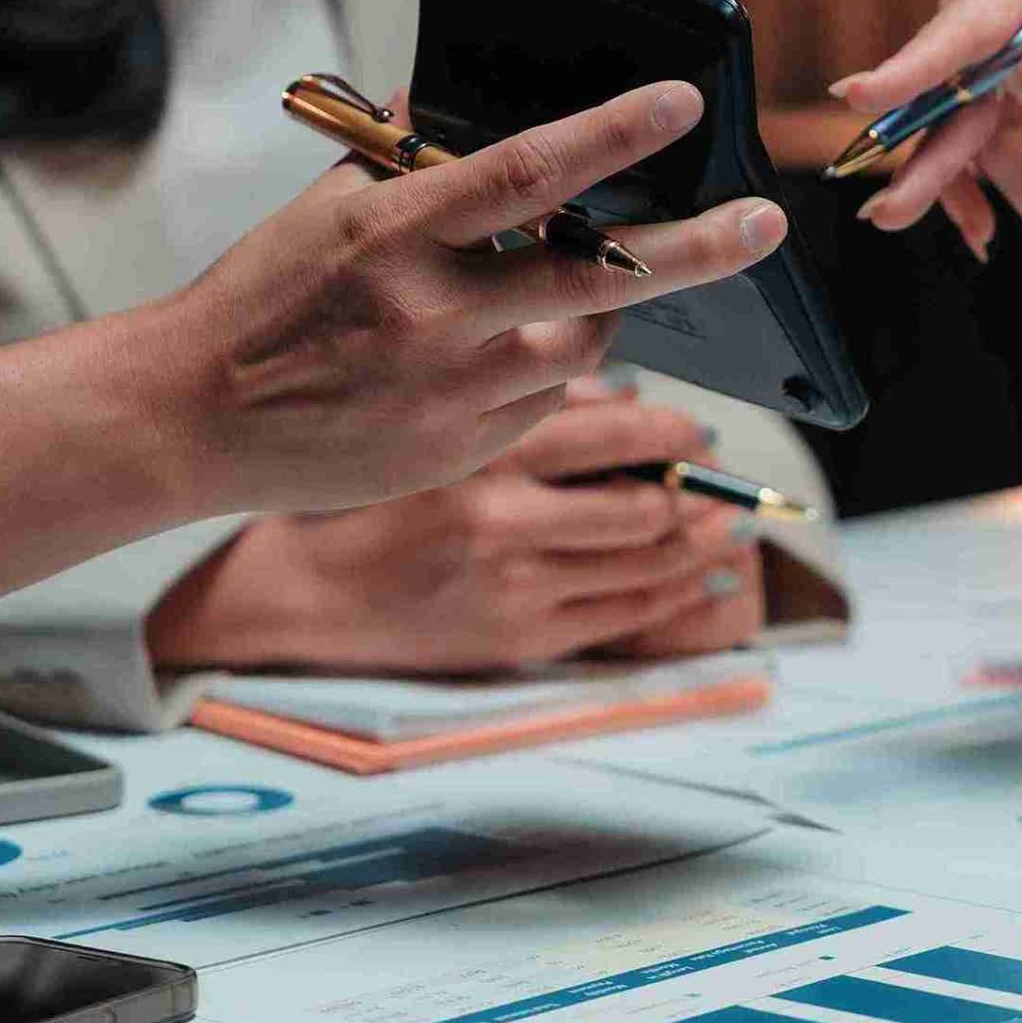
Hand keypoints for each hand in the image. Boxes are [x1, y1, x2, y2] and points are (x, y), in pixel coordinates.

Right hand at [0, 82, 786, 625]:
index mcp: (396, 235)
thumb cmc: (263, 298)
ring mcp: (453, 394)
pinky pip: (546, 403)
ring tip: (576, 285)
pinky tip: (505, 353)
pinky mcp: (463, 453)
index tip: (682, 104)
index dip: (615, 134)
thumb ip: (412, 160)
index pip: (529, 171)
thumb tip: (471, 103)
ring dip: (602, 310)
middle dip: (697, 249)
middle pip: (598, 276)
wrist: (189, 420)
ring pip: (584, 346)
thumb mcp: (328, 206)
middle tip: (765, 223)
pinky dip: (548, 370)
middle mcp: (434, 316)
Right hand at [147, 387, 765, 673]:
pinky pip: (627, 615)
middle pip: (648, 499)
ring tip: (726, 516)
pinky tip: (699, 571)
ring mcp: (515, 587)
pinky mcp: (518, 637)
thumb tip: (620, 385)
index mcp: (481, 451)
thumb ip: (519, 393)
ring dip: (702, 536)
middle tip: (713, 465)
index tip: (692, 423)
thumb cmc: (357, 489)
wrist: (295, 592)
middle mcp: (504, 520)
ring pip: (648, 560)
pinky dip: (676, 590)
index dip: (673, 428)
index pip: (620, 430)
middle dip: (696, 483)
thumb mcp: (431, 416)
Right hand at [828, 0, 1021, 293]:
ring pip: (972, 130)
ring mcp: (986, 37)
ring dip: (1018, 197)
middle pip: (951, 95)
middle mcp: (989, 0)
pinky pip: (986, 134)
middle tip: (889, 217)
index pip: (961, 26)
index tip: (856, 97)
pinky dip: (1009, 186)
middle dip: (935, 166)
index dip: (910, 68)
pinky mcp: (994, 68)